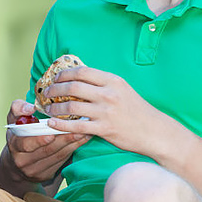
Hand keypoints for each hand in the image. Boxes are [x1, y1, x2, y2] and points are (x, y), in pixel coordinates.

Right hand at [0, 99, 88, 186]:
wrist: (16, 163)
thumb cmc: (18, 135)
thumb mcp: (13, 121)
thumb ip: (17, 109)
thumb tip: (30, 107)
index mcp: (14, 145)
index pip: (25, 144)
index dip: (38, 140)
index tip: (51, 135)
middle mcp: (22, 160)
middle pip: (46, 150)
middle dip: (63, 139)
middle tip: (78, 129)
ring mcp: (34, 170)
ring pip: (57, 155)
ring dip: (72, 143)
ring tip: (84, 132)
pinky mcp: (45, 174)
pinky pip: (62, 160)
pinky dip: (73, 149)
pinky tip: (82, 139)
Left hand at [40, 65, 172, 155]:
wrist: (154, 130)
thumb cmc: (137, 110)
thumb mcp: (122, 89)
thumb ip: (103, 83)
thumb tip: (79, 79)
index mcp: (112, 80)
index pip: (82, 71)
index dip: (64, 74)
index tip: (55, 78)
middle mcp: (109, 94)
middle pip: (73, 87)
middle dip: (55, 89)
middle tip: (47, 93)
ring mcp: (106, 112)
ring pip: (71, 107)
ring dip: (55, 108)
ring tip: (48, 109)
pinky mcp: (105, 129)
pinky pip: (76, 126)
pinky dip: (61, 125)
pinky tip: (52, 124)